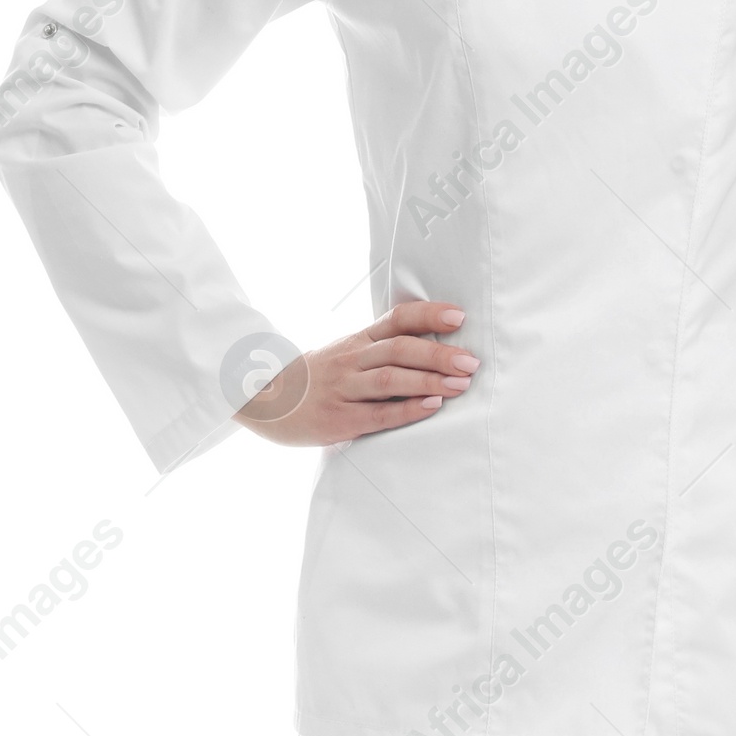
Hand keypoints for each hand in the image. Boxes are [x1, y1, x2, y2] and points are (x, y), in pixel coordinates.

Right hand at [230, 301, 477, 447]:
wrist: (264, 399)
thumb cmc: (318, 378)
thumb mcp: (346, 354)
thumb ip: (382, 349)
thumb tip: (436, 346)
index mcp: (358, 341)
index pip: (397, 319)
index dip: (429, 315)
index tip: (460, 317)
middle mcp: (351, 360)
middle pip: (400, 349)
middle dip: (440, 355)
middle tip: (471, 361)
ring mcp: (343, 389)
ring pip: (391, 380)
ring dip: (430, 380)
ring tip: (461, 384)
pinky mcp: (338, 420)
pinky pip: (379, 414)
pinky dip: (408, 409)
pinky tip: (432, 406)